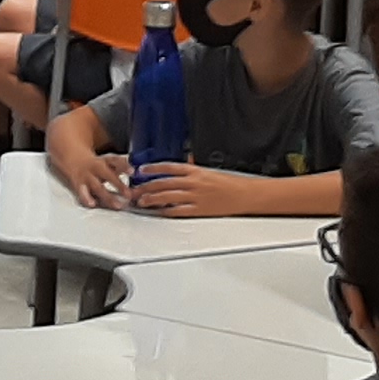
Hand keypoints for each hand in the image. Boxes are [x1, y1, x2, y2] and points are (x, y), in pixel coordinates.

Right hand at [72, 151, 130, 209]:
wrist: (73, 160)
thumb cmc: (96, 165)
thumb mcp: (109, 163)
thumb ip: (122, 169)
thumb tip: (138, 177)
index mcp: (105, 161)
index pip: (115, 161)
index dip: (124, 166)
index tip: (133, 172)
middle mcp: (95, 168)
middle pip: (107, 175)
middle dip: (118, 185)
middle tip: (129, 195)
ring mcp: (87, 177)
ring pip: (97, 187)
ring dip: (107, 196)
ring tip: (117, 205)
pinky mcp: (79, 185)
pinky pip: (82, 193)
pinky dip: (87, 198)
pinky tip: (92, 204)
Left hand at [125, 159, 259, 216]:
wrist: (243, 195)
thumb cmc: (228, 183)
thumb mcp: (208, 172)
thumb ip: (191, 170)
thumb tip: (177, 167)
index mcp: (195, 171)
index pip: (168, 167)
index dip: (152, 168)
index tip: (141, 170)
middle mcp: (193, 182)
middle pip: (163, 183)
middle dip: (146, 186)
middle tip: (135, 189)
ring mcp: (195, 197)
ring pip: (167, 197)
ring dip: (152, 199)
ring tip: (142, 201)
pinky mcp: (199, 210)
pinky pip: (178, 211)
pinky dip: (166, 211)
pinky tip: (159, 212)